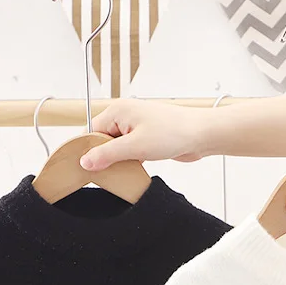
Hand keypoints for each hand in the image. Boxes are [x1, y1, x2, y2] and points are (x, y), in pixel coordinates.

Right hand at [80, 100, 208, 171]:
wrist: (201, 135)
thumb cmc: (173, 133)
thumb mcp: (135, 147)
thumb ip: (107, 154)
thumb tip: (85, 161)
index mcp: (117, 111)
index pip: (90, 132)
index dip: (86, 151)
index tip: (84, 169)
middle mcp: (125, 116)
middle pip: (102, 140)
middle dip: (104, 157)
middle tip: (106, 174)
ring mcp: (136, 127)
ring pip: (116, 148)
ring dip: (119, 161)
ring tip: (123, 171)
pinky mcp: (146, 138)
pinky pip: (129, 151)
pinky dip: (129, 162)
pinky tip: (134, 170)